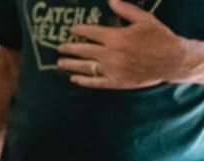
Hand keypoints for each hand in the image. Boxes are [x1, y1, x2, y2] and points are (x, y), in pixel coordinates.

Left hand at [58, 0, 193, 88]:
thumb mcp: (144, 20)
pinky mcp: (115, 82)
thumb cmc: (159, 38)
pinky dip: (82, 81)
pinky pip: (94, 82)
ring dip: (70, 65)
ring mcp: (112, 70)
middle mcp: (111, 54)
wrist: (172, 60)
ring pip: (85, 67)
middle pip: (83, 50)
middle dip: (69, 48)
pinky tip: (74, 79)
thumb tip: (110, 0)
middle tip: (60, 47)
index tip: (71, 29)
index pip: (91, 32)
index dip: (79, 30)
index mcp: (116, 37)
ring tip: (60, 63)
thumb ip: (126, 10)